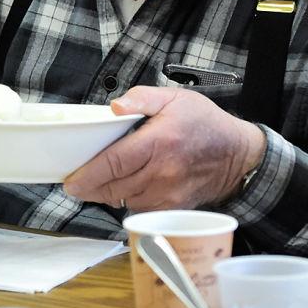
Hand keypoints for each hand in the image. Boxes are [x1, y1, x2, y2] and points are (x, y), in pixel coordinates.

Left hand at [63, 86, 265, 209]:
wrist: (238, 155)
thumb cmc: (205, 124)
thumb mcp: (176, 98)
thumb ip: (142, 98)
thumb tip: (114, 107)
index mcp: (158, 142)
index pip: (113, 163)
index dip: (87, 175)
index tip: (70, 180)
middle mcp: (162, 172)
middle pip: (113, 187)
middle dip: (90, 187)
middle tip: (77, 182)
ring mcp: (168, 194)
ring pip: (123, 200)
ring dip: (107, 194)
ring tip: (101, 182)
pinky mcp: (174, 207)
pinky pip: (140, 209)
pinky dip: (127, 200)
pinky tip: (125, 188)